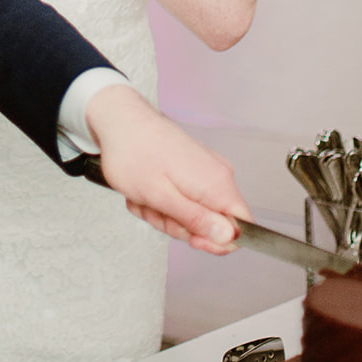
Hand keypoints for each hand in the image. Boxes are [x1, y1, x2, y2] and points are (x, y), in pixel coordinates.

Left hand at [85, 83, 249, 251]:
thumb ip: (197, 220)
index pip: (242, 228)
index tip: (190, 238)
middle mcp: (218, 175)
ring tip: (144, 197)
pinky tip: (144, 190)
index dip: (216, 242)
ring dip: (164, 213)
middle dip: (179, 226)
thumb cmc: (134, 154)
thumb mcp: (161, 197)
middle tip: (155, 211)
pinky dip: (161, 201)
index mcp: (218, 184)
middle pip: (212, 224)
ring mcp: (204, 171)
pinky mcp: (191, 169)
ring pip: (193, 214)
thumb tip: (229, 238)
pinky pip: (183, 199)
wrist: (120, 120)